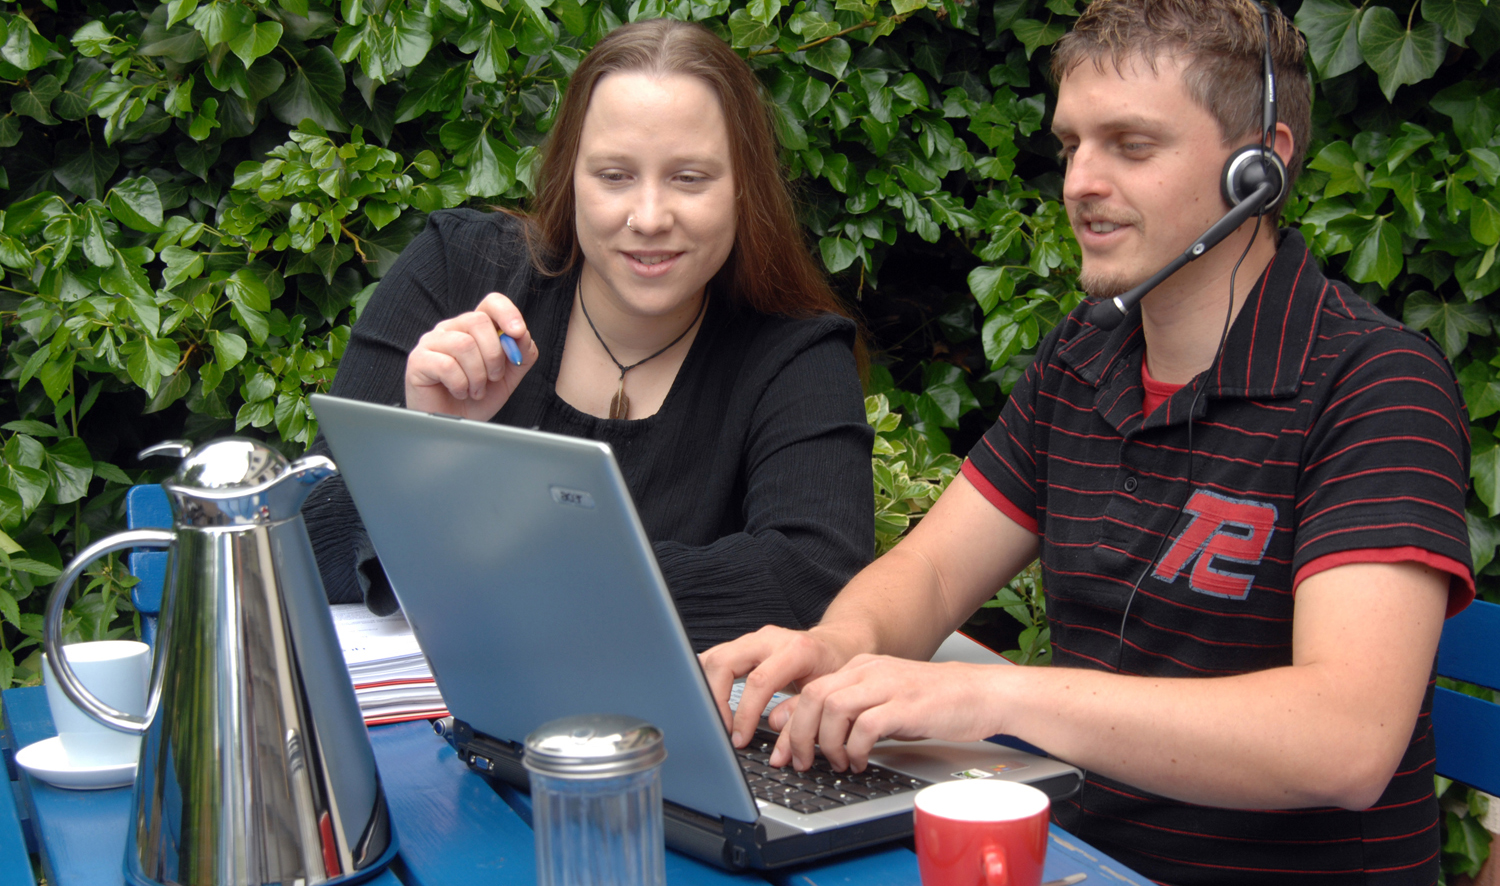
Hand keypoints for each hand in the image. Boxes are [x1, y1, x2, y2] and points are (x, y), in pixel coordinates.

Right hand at [404, 292, 538, 420]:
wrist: (453, 424)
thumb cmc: (476, 398)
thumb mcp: (508, 376)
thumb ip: (521, 355)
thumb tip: (523, 336)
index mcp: (474, 328)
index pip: (491, 303)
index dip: (507, 312)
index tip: (518, 332)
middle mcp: (452, 329)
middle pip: (479, 321)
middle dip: (494, 355)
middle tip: (493, 378)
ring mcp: (432, 342)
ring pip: (464, 344)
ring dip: (478, 375)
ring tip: (476, 390)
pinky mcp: (418, 360)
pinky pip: (447, 365)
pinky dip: (461, 384)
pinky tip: (460, 392)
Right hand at [698, 625, 860, 747]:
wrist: (836, 646)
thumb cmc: (833, 670)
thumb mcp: (827, 696)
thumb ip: (802, 719)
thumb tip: (778, 750)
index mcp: (796, 650)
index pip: (759, 681)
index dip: (745, 714)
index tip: (739, 739)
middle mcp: (769, 639)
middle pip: (724, 662)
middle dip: (715, 701)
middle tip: (721, 731)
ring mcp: (753, 639)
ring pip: (713, 657)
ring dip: (707, 691)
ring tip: (716, 721)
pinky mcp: (742, 645)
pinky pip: (715, 659)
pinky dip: (709, 683)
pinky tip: (714, 705)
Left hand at [767, 656, 1005, 772]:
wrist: (982, 694)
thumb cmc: (935, 702)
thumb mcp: (885, 702)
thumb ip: (853, 713)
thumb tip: (814, 736)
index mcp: (861, 667)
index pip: (810, 690)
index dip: (789, 723)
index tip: (781, 750)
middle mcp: (870, 671)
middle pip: (814, 696)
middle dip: (799, 735)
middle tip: (801, 762)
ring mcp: (888, 685)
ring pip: (834, 708)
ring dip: (827, 742)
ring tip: (835, 762)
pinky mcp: (906, 705)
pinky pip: (865, 726)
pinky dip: (854, 749)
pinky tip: (859, 761)